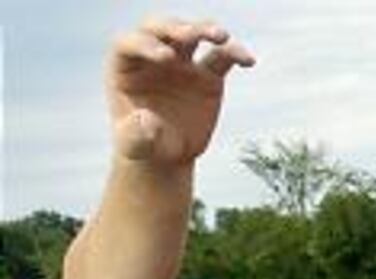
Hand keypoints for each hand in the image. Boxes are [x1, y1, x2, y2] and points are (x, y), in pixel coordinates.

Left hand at [108, 19, 253, 166]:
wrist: (167, 153)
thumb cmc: (143, 145)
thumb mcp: (134, 145)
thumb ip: (135, 134)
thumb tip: (148, 120)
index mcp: (126, 67)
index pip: (131, 44)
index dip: (146, 44)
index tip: (165, 57)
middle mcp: (152, 58)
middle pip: (160, 30)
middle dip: (176, 28)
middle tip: (191, 34)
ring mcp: (182, 64)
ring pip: (192, 35)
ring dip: (205, 30)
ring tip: (222, 37)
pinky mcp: (208, 76)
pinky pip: (222, 58)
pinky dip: (235, 54)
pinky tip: (248, 61)